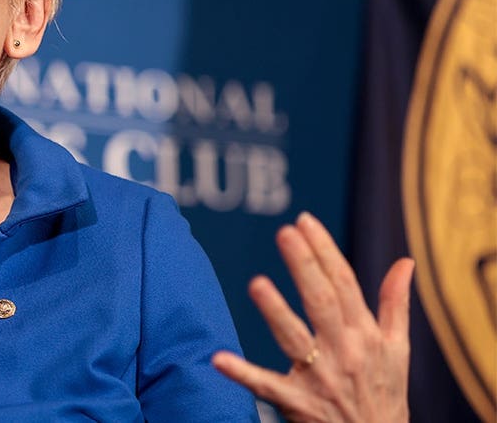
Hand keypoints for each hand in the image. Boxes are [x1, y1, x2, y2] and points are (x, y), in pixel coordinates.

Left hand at [212, 212, 413, 422]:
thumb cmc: (385, 394)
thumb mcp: (398, 349)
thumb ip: (395, 304)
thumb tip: (405, 261)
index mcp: (365, 334)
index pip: (344, 283)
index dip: (325, 250)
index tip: (304, 220)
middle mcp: (345, 351)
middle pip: (322, 301)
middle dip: (305, 266)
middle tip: (285, 232)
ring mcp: (320, 378)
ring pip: (296, 339)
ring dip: (276, 312)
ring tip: (257, 283)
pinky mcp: (298, 403)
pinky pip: (267, 387)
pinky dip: (243, 374)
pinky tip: (218, 359)